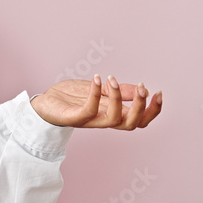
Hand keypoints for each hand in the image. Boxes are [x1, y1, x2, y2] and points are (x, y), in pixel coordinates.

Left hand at [30, 74, 161, 130]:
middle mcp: (104, 120)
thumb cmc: (72, 98)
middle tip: (143, 88)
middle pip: (131, 124)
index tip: (158, 93)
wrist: (44, 103)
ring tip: (114, 79)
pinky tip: (97, 79)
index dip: (153, 110)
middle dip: (141, 107)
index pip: (140, 120)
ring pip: (113, 119)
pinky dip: (95, 94)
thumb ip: (119, 91)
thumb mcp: (99, 90)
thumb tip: (142, 90)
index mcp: (113, 114)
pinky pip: (88, 110)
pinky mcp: (74, 118)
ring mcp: (89, 121)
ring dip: (119, 99)